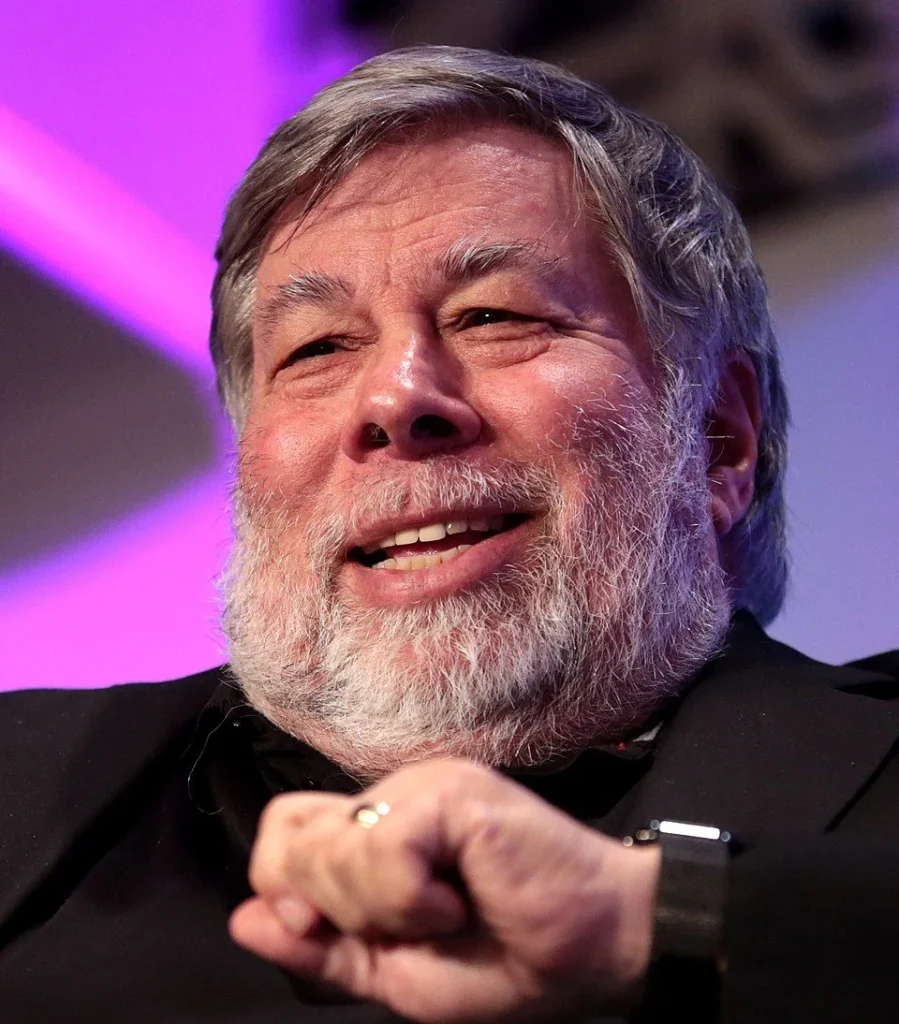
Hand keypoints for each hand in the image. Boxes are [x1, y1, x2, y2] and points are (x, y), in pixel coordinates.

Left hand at [229, 758, 659, 1021]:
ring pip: (332, 846)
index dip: (285, 885)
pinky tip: (458, 899)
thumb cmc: (506, 961)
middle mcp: (392, 794)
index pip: (283, 828)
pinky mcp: (451, 791)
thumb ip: (321, 948)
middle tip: (399, 923)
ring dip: (380, 908)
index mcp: (378, 829)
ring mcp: (421, 785)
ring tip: (442, 911)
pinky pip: (384, 848)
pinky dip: (410, 899)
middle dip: (331, 904)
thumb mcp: (397, 973)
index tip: (329, 931)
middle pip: (288, 832)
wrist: (595, 949)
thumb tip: (241, 918)